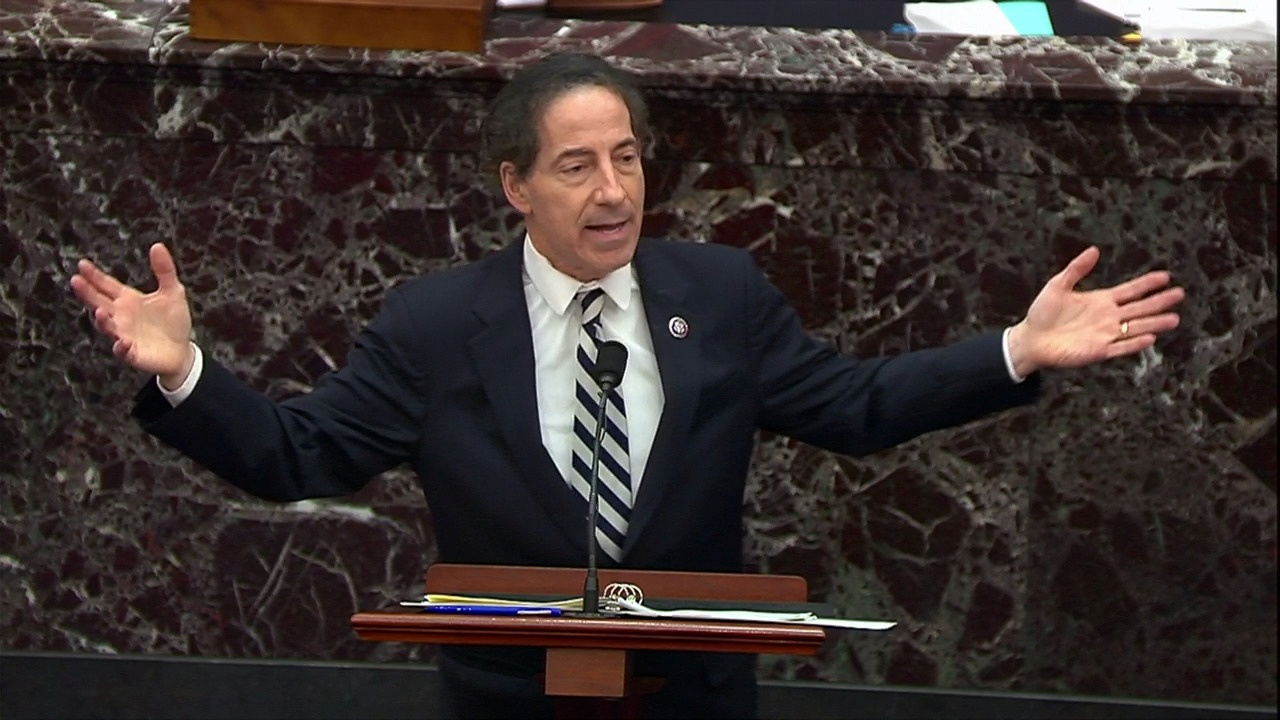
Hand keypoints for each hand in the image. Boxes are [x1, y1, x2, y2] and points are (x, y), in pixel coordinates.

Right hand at [70, 243, 194, 387]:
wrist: (182, 351)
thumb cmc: (173, 321)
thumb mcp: (172, 291)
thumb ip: (164, 270)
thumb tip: (157, 245)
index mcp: (128, 300)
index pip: (106, 285)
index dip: (94, 276)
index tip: (82, 264)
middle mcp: (121, 316)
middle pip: (98, 302)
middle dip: (87, 293)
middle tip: (76, 281)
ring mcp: (124, 335)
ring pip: (107, 327)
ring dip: (102, 320)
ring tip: (99, 311)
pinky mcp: (132, 353)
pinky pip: (123, 352)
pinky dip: (121, 348)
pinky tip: (122, 342)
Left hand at [1007, 246, 1184, 376]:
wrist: (1031, 338)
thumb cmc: (1042, 312)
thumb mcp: (1058, 285)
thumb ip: (1076, 269)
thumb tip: (1094, 250)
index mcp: (1101, 300)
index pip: (1130, 290)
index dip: (1147, 283)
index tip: (1165, 276)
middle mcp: (1108, 317)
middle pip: (1140, 308)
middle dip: (1159, 301)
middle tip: (1179, 294)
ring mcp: (1105, 334)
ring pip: (1136, 328)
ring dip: (1154, 323)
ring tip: (1174, 318)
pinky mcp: (1098, 351)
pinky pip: (1120, 347)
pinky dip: (1134, 343)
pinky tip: (1149, 338)